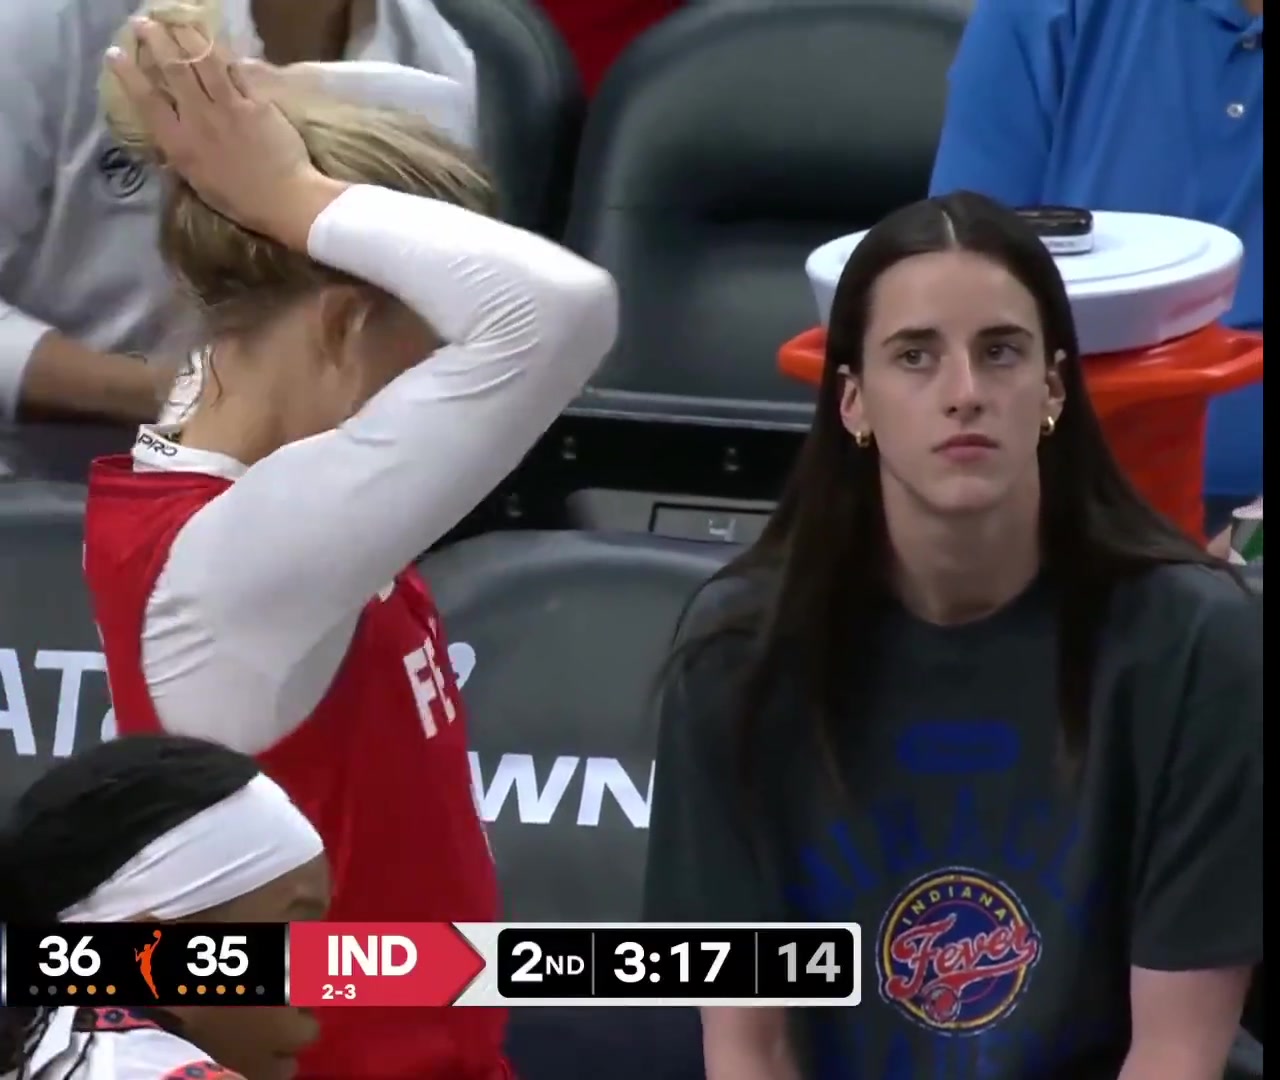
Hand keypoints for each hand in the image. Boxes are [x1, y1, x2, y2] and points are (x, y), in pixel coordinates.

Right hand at [106, 19, 331, 247]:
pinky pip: (237, 70)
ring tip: (177, 22)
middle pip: (173, 68)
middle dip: (156, 39)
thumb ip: (180, 152)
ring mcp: (230, 107)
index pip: (146, 100)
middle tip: (145, 22)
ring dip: (187, 36)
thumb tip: (166, 133)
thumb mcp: (196, 181)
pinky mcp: (257, 102)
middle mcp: (200, 118)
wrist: (284, 199)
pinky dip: (224, 54)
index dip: (128, 73)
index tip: (115, 52)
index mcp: (180, 143)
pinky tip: (215, 42)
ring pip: (204, 60)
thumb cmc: (239, 199)